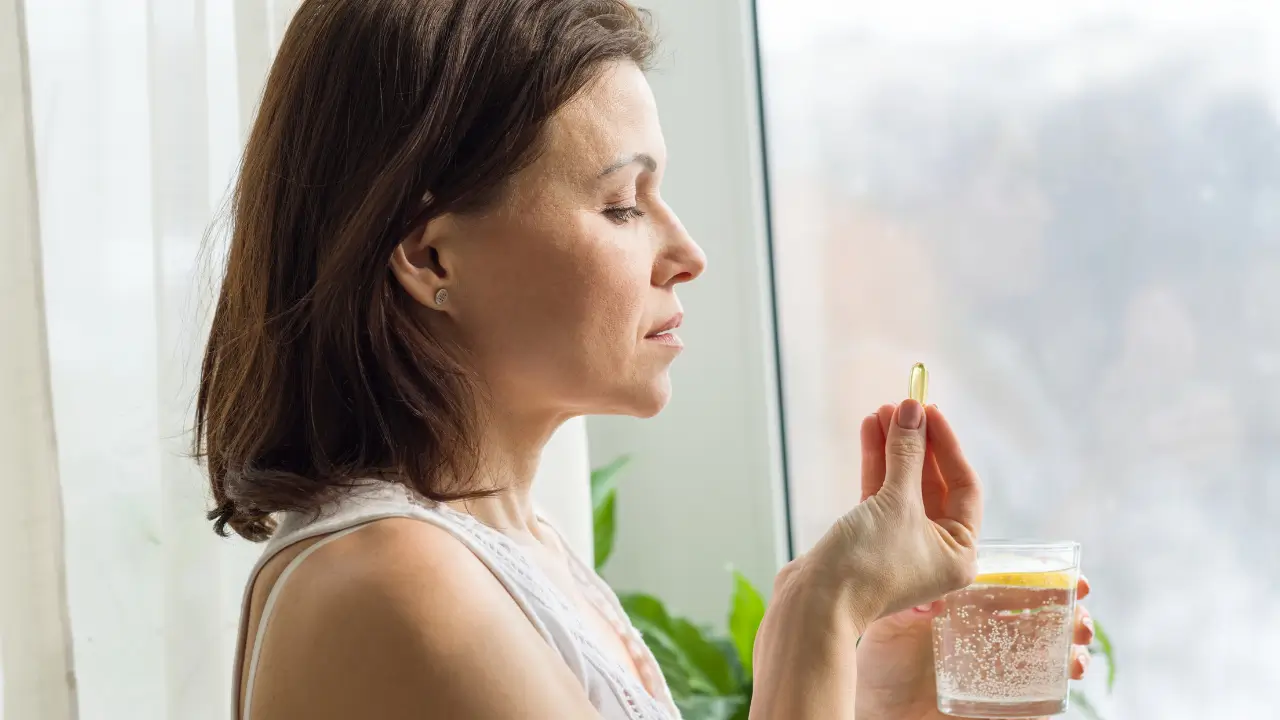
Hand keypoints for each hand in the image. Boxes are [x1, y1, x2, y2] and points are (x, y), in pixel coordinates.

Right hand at [808, 401, 982, 624]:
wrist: (816, 602)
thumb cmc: (867, 562)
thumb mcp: (896, 502)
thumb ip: (907, 453)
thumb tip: (913, 410)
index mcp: (959, 552)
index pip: (963, 485)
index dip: (946, 444)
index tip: (929, 409)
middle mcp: (934, 549)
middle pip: (932, 482)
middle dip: (916, 442)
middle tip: (904, 406)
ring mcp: (900, 543)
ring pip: (902, 485)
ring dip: (893, 447)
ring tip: (882, 412)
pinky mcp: (869, 537)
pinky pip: (879, 493)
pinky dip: (875, 464)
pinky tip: (869, 431)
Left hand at [855, 577, 1095, 719]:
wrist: (876, 710)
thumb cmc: (881, 664)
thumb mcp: (890, 625)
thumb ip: (910, 604)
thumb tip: (935, 594)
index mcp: (972, 610)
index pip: (1019, 589)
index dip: (1051, 582)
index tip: (1076, 580)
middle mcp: (991, 639)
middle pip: (1046, 623)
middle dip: (1074, 618)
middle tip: (1080, 620)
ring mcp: (997, 674)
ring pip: (1050, 661)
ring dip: (1074, 656)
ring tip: (1077, 658)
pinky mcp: (998, 708)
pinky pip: (1035, 705)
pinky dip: (1053, 699)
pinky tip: (1061, 690)